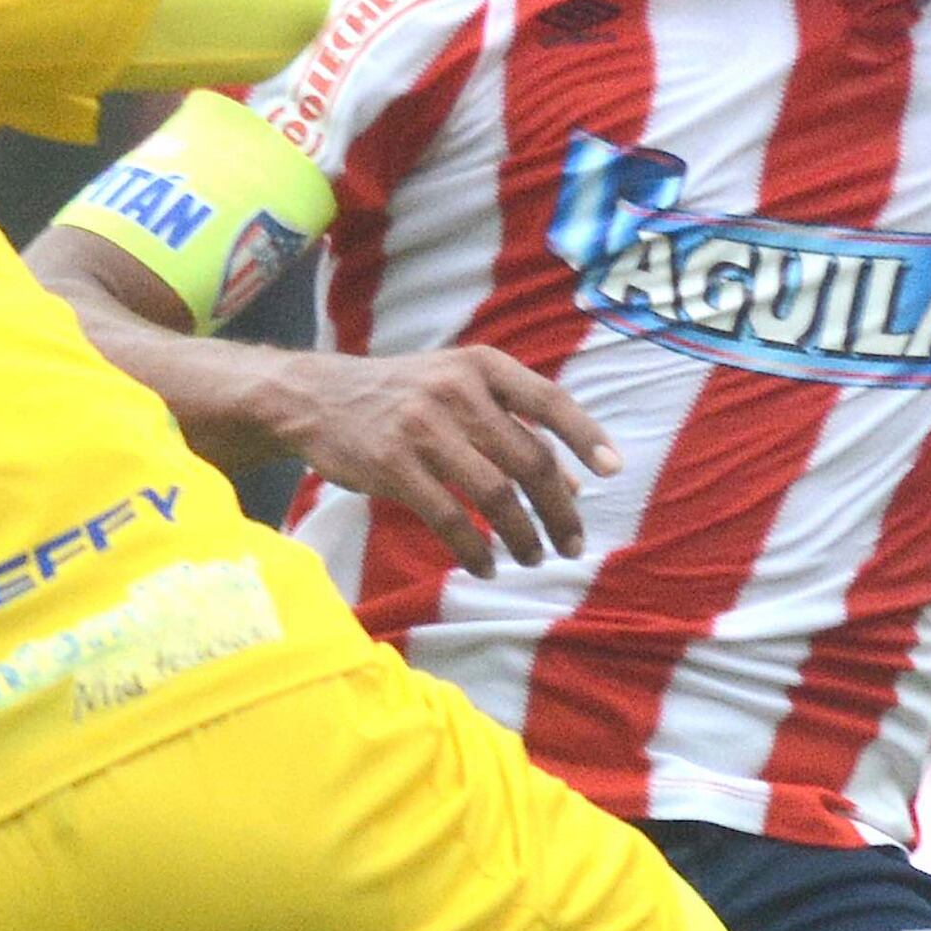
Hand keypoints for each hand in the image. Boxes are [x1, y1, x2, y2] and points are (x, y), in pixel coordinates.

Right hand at [264, 344, 620, 575]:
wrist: (317, 397)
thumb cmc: (403, 397)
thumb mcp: (459, 393)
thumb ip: (515, 429)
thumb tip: (573, 486)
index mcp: (481, 366)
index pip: (549, 400)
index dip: (586, 436)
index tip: (612, 471)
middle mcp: (456, 391)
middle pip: (529, 459)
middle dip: (559, 510)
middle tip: (573, 544)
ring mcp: (423, 428)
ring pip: (495, 494)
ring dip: (523, 535)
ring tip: (533, 558)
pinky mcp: (392, 465)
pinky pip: (449, 517)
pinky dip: (475, 548)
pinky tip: (486, 564)